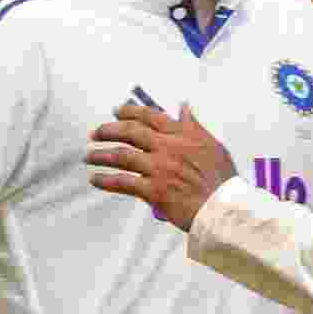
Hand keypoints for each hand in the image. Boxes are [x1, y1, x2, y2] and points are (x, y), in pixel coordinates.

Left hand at [87, 103, 237, 231]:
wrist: (223, 206)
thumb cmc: (221, 179)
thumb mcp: (212, 145)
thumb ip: (194, 126)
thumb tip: (184, 107)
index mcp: (183, 135)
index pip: (150, 116)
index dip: (129, 111)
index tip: (116, 110)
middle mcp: (168, 148)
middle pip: (130, 132)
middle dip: (108, 130)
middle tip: (95, 133)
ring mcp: (160, 169)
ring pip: (122, 156)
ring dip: (101, 154)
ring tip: (89, 155)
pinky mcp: (154, 190)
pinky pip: (123, 182)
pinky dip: (106, 180)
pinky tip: (95, 178)